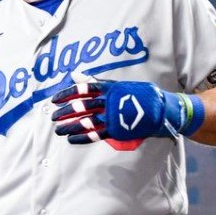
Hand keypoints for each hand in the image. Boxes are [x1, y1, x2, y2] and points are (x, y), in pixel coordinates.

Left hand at [52, 78, 201, 143]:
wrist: (163, 110)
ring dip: (70, 126)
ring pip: (86, 121)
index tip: (54, 99)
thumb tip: (76, 75)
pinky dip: (82, 137)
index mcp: (109, 88)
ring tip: (58, 130)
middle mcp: (109, 101)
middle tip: (53, 117)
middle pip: (81, 106)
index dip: (66, 94)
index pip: (82, 89)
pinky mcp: (118, 130)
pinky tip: (71, 139)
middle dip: (65, 112)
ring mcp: (113, 116)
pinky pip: (96, 134)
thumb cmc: (141, 95)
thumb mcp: (120, 84)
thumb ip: (97, 83)